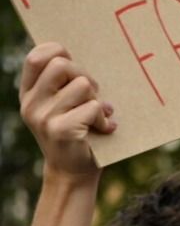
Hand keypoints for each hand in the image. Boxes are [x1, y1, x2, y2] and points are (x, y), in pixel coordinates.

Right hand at [19, 43, 115, 176]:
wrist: (73, 173)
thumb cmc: (76, 132)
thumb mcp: (63, 106)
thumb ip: (64, 84)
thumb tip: (85, 56)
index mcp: (29, 93)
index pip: (37, 57)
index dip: (59, 52)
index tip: (75, 67)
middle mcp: (31, 104)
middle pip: (62, 65)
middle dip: (85, 75)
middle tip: (93, 94)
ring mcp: (44, 118)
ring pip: (82, 85)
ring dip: (98, 99)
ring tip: (98, 114)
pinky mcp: (62, 131)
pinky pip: (93, 107)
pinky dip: (105, 117)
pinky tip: (105, 128)